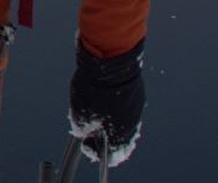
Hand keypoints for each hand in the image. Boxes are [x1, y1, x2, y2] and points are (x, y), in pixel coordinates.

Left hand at [67, 39, 144, 166]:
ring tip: (94, 110)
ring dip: (109, 120)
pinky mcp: (137, 95)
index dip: (95, 150)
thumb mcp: (80, 113)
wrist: (111, 61)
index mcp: (119, 136)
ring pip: (122, 122)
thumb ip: (82, 128)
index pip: (110, 156)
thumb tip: (84, 133)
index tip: (86, 142)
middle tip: (90, 127)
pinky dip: (115, 108)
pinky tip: (103, 99)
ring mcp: (136, 110)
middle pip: (118, 139)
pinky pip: (126, 108)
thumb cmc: (94, 90)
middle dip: (102, 135)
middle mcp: (132, 126)